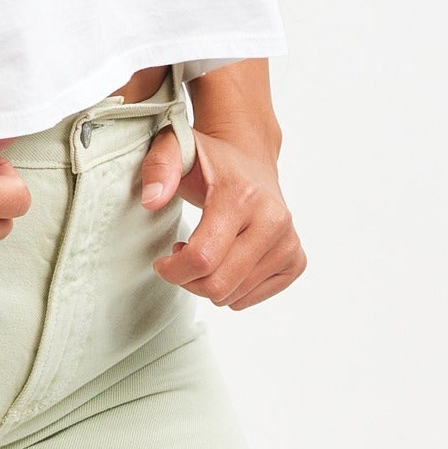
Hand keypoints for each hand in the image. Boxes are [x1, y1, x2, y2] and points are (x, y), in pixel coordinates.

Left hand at [138, 124, 307, 309]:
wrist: (250, 159)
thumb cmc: (209, 160)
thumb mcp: (175, 149)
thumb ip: (159, 167)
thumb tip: (151, 201)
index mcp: (243, 196)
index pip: (203, 258)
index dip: (173, 270)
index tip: (162, 262)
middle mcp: (273, 220)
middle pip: (219, 285)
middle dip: (188, 281)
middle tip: (181, 256)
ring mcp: (289, 243)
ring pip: (234, 297)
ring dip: (209, 283)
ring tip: (205, 251)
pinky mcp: (296, 261)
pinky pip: (250, 299)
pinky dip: (231, 288)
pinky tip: (225, 259)